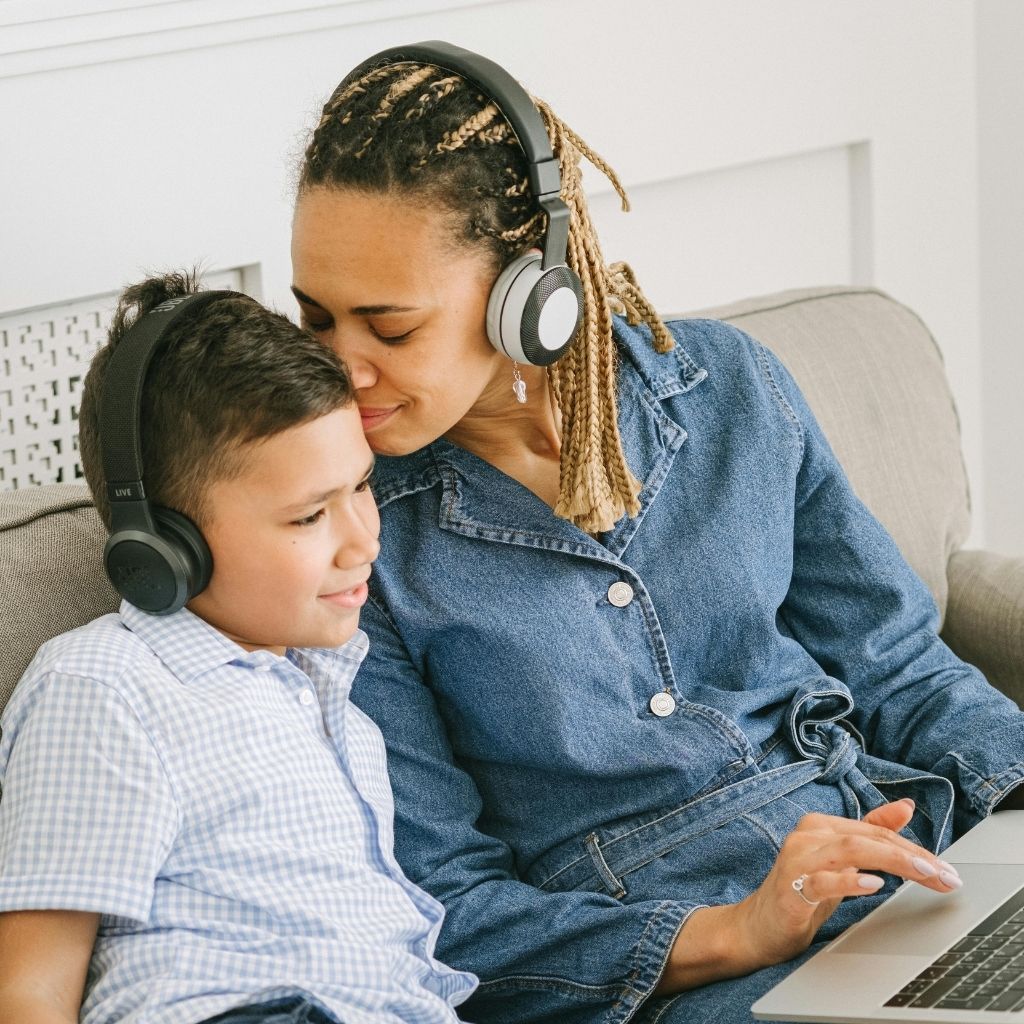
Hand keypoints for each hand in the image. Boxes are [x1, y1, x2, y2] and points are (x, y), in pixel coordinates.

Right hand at [733, 797, 960, 967]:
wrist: (758, 926)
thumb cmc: (802, 891)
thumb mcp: (841, 862)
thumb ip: (870, 833)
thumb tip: (905, 807)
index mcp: (820, 826)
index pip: (875, 831)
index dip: (914, 848)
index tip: (944, 869)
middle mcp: (807, 836)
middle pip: (867, 838)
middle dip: (911, 856)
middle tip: (944, 875)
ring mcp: (797, 861)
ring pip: (849, 850)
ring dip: (892, 862)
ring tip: (922, 874)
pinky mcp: (791, 889)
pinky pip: (823, 880)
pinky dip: (850, 881)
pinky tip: (873, 884)